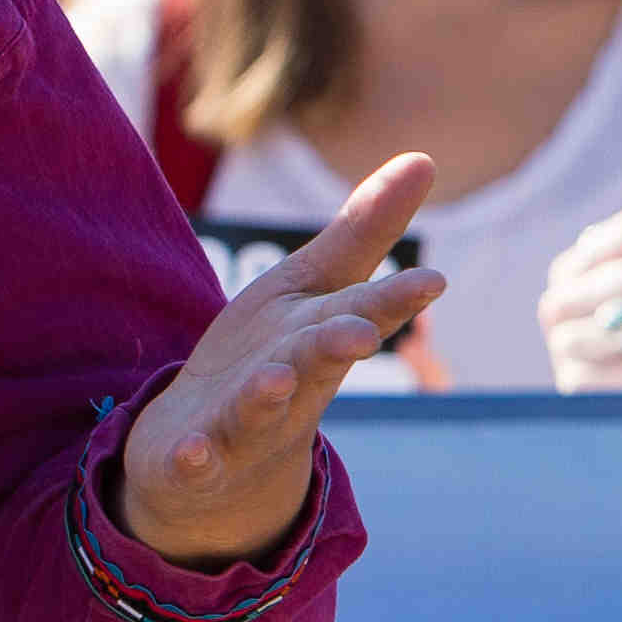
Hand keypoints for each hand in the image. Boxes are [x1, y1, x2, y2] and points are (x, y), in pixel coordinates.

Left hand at [117, 155, 443, 566]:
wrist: (212, 454)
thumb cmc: (273, 356)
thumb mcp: (311, 289)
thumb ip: (362, 232)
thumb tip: (424, 158)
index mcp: (319, 338)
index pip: (361, 312)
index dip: (394, 299)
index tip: (431, 279)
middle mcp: (290, 386)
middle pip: (315, 363)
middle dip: (336, 346)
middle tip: (358, 332)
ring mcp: (243, 428)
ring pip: (257, 412)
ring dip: (265, 397)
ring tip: (273, 378)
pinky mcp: (194, 461)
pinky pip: (194, 462)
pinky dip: (193, 458)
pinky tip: (189, 450)